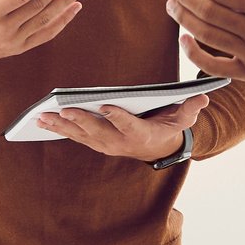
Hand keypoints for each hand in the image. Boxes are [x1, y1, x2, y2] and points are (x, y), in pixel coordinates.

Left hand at [36, 95, 208, 161]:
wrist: (157, 147)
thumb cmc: (169, 125)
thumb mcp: (184, 117)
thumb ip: (191, 107)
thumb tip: (203, 96)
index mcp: (142, 134)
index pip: (130, 125)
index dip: (119, 117)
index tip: (107, 106)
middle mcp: (121, 142)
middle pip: (99, 131)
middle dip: (81, 121)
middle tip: (64, 109)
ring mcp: (106, 144)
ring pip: (82, 135)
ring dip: (62, 126)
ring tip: (42, 116)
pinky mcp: (95, 142)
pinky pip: (75, 136)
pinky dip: (58, 128)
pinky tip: (42, 120)